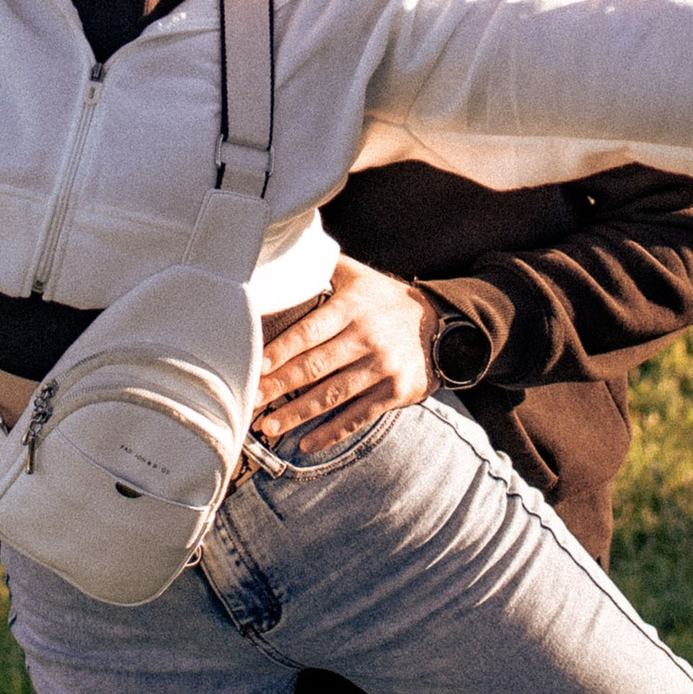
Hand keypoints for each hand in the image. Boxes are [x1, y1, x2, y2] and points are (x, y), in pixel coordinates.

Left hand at [254, 256, 434, 449]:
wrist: (443, 325)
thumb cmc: (387, 300)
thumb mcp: (360, 276)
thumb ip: (323, 265)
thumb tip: (285, 249)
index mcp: (353, 306)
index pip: (310, 331)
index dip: (280, 351)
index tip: (254, 367)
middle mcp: (367, 337)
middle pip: (316, 366)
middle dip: (279, 386)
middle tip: (250, 402)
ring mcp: (383, 367)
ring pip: (333, 395)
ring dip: (298, 414)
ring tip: (269, 426)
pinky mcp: (396, 392)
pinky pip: (358, 417)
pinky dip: (331, 433)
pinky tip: (305, 444)